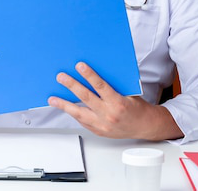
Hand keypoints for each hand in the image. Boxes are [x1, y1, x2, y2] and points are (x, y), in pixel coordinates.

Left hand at [48, 62, 182, 140]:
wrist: (144, 126)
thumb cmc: (137, 106)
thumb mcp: (130, 91)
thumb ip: (115, 83)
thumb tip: (99, 68)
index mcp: (118, 103)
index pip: (101, 86)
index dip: (89, 75)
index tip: (79, 66)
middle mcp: (109, 115)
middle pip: (86, 98)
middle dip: (72, 86)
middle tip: (61, 77)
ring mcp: (102, 125)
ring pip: (79, 113)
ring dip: (64, 104)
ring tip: (53, 98)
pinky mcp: (98, 131)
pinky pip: (82, 121)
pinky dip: (73, 113)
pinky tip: (65, 106)